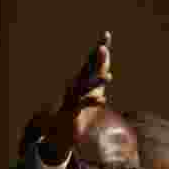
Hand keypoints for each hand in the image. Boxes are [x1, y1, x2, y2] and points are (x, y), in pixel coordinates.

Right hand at [28, 31, 112, 162]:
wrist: (58, 133)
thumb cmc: (75, 113)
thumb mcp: (87, 97)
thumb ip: (96, 84)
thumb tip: (105, 72)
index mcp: (80, 81)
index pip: (91, 63)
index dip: (98, 50)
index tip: (107, 35)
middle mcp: (75, 86)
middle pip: (87, 70)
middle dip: (95, 59)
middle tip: (104, 48)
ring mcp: (72, 98)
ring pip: (85, 86)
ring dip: (96, 81)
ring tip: (110, 76)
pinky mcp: (72, 112)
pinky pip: (82, 104)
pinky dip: (92, 101)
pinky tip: (103, 100)